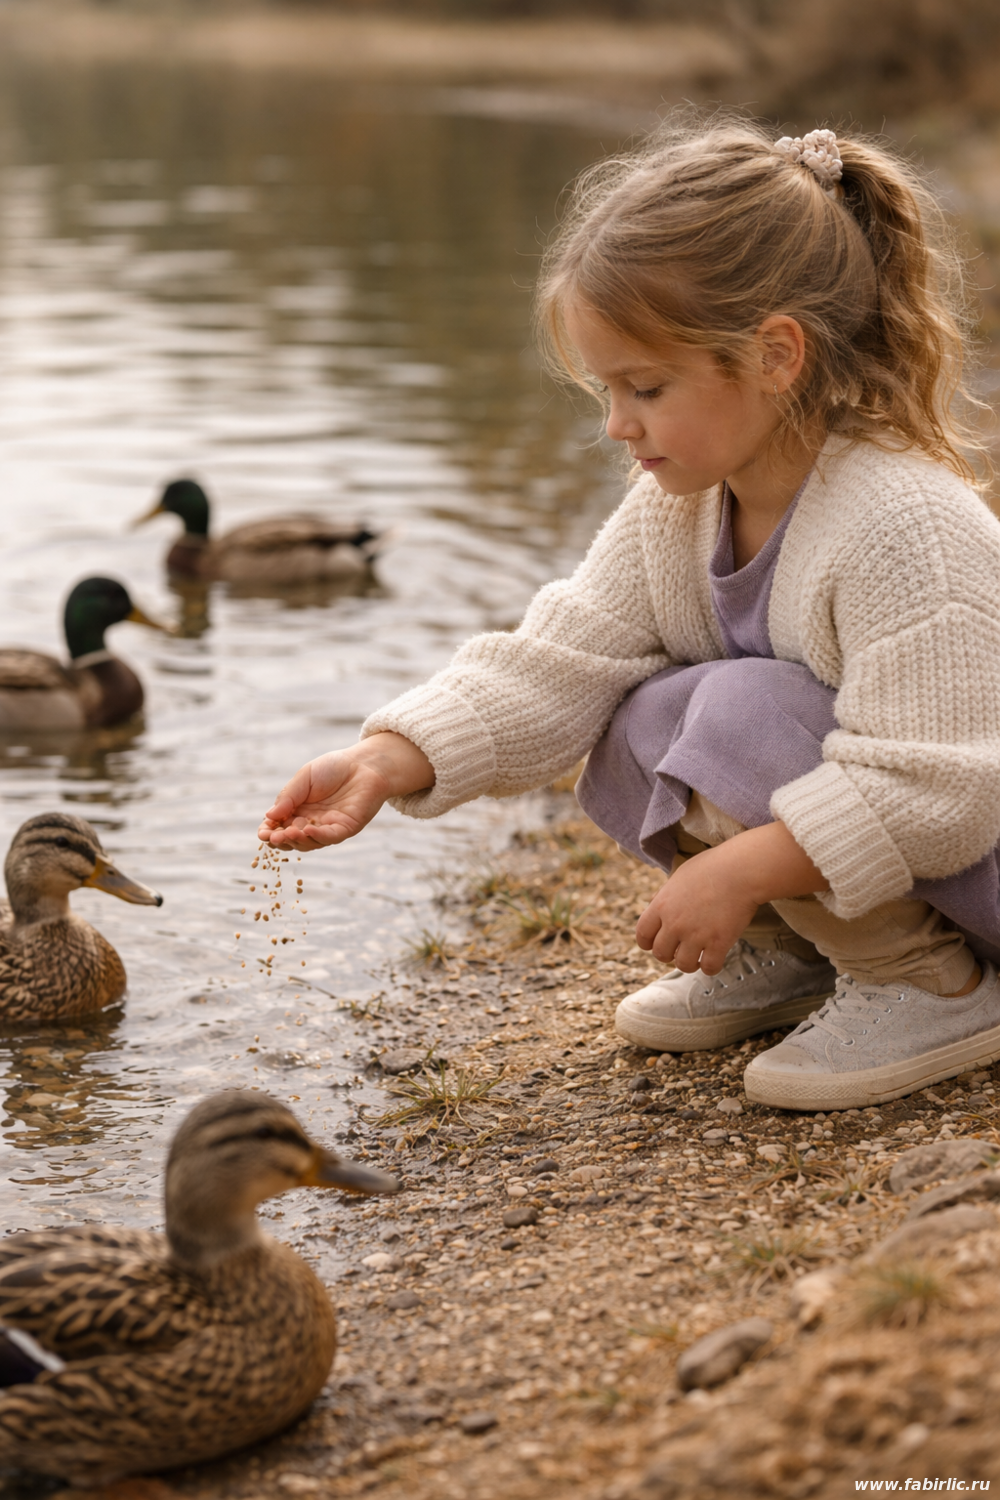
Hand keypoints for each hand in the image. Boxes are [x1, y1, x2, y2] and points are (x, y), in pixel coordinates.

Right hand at [258, 732, 433, 851]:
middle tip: (273, 837)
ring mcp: (328, 827)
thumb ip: (288, 796)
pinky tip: (308, 830)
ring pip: (309, 843)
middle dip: (281, 840)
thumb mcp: (305, 778)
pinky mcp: (345, 828)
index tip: (262, 832)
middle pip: (292, 839)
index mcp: (298, 810)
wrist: (364, 763)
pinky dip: (318, 836)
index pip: (279, 826)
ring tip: (287, 833)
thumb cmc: (334, 767)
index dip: (269, 831)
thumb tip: (269, 816)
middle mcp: (311, 822)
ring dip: (297, 840)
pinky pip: (330, 837)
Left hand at [635, 821, 827, 973]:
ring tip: (697, 957)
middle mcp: (675, 923)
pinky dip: (711, 967)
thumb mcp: (680, 876)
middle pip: (660, 953)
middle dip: (669, 954)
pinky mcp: (718, 943)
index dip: (648, 943)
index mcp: (662, 906)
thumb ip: (666, 895)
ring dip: (689, 963)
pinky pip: (709, 968)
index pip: (643, 935)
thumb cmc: (713, 867)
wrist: (740, 870)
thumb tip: (656, 904)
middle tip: (680, 950)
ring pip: (683, 965)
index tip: (655, 944)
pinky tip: (714, 958)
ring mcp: (696, 935)